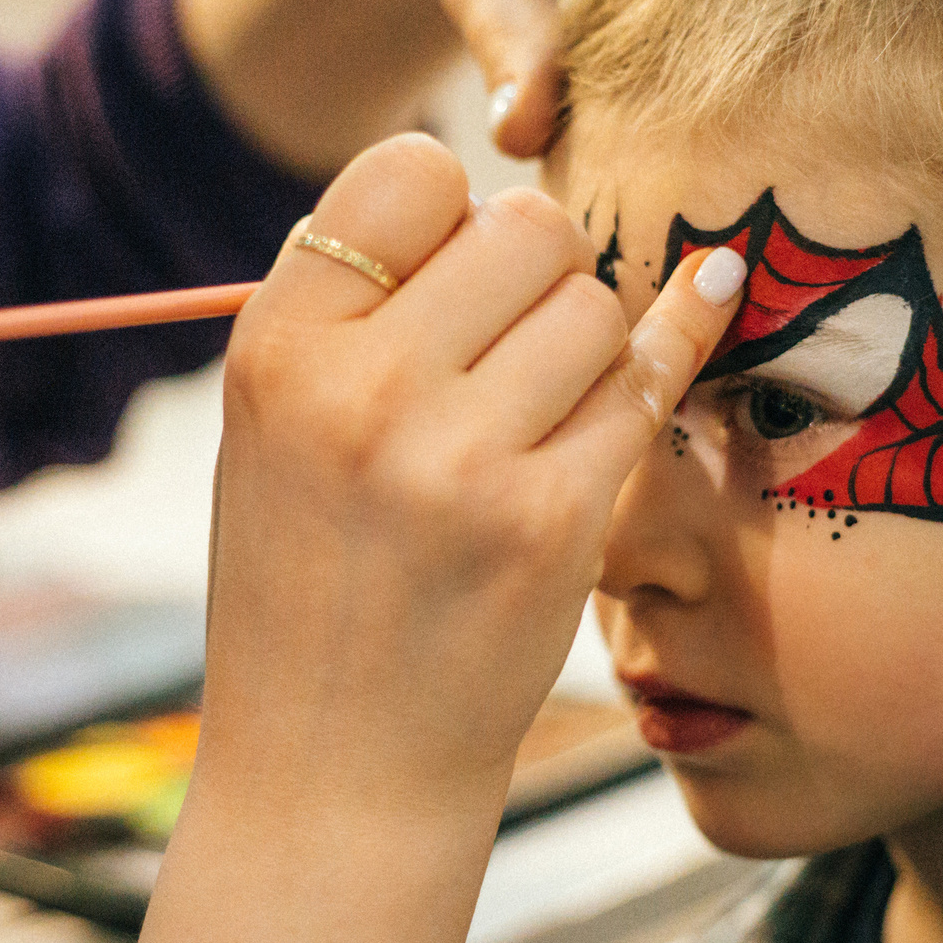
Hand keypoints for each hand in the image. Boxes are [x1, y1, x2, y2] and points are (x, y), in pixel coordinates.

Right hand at [69, 133, 740, 942]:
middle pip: (525, 228)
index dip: (450, 211)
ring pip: (596, 307)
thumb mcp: (275, 431)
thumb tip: (494, 188)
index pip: (409, 171)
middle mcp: (362, 391)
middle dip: (539, 273)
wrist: (335, 772)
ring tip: (536, 416)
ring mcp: (462, 460)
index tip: (450, 273)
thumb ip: (359, 310)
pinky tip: (667, 349)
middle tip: (511, 348)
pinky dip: (655, 377)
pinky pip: (646, 389)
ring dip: (589, 345)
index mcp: (276, 349)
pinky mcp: (554, 524)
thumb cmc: (309, 587)